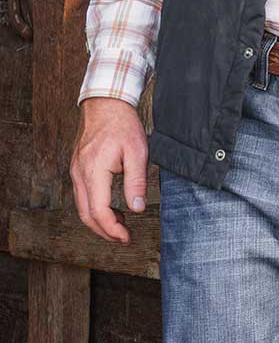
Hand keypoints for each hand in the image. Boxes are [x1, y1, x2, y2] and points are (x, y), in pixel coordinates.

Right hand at [70, 97, 148, 243]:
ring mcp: (75, 172)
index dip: (112, 229)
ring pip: (82, 207)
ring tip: (120, 224)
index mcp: (94, 171)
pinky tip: (110, 208)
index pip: (98, 211)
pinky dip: (94, 207)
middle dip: (104, 231)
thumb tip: (138, 208)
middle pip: (86, 215)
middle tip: (123, 237)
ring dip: (99, 221)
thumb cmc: (123, 125)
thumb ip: (137, 182)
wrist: (106, 105)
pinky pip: (82, 196)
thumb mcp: (138, 152)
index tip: (126, 237)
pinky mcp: (77, 169)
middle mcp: (79, 174)